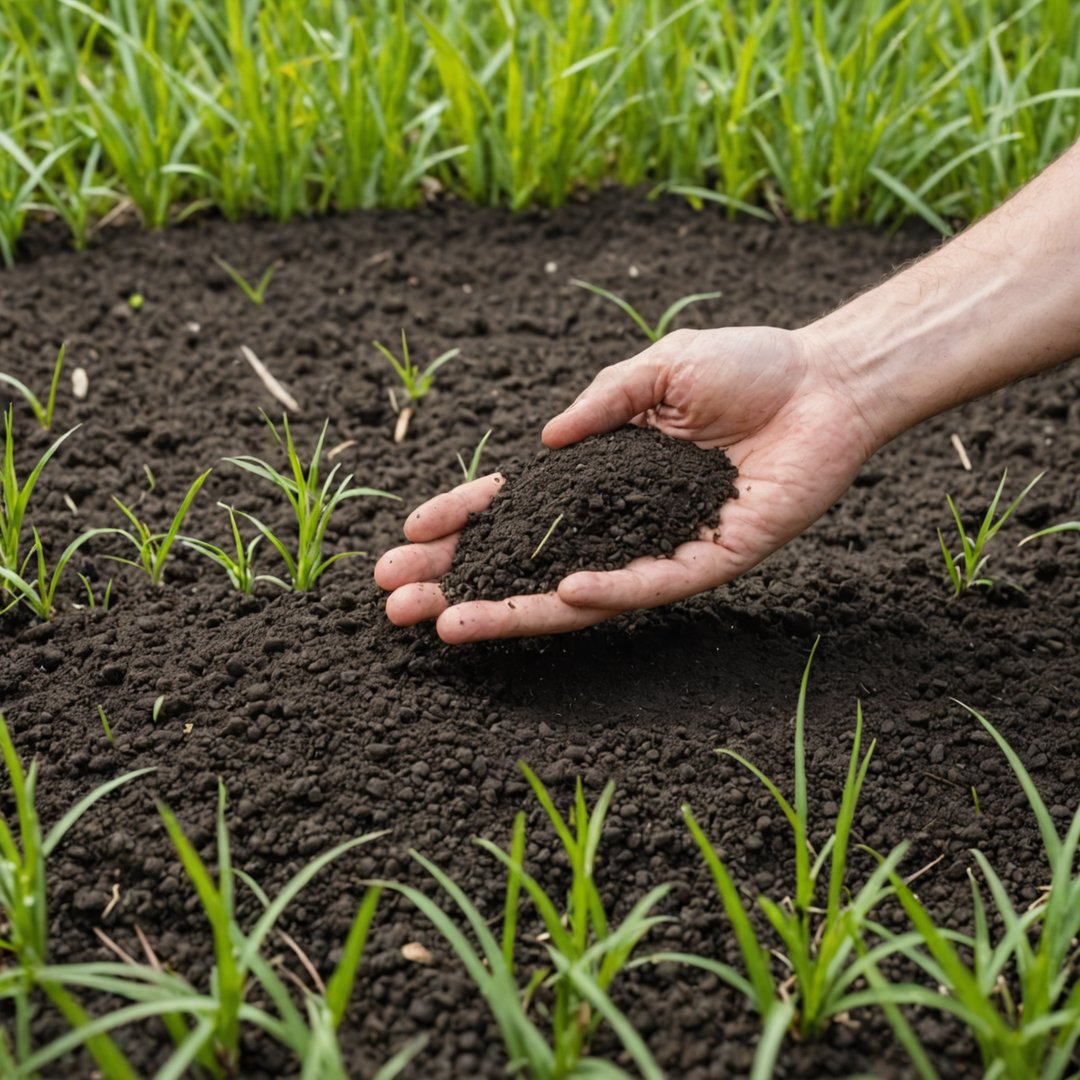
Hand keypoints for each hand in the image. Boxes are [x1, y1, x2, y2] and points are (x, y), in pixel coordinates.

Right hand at [374, 325, 876, 642]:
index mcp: (602, 473)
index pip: (518, 506)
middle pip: (528, 559)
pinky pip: (649, 583)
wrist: (823, 382)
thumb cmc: (744, 367)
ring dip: (512, 607)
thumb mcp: (654, 372)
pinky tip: (558, 594)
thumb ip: (599, 407)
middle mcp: (622, 519)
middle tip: (395, 600)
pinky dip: (605, 591)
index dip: (465, 521)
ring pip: (575, 591)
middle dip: (462, 578)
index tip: (411, 534)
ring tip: (447, 622)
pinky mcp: (709, 560)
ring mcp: (661, 545)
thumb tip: (539, 447)